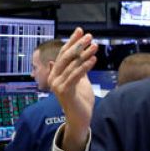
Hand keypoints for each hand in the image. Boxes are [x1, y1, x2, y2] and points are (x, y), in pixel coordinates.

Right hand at [50, 28, 97, 150]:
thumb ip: (77, 68)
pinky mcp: (64, 91)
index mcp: (56, 73)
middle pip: (66, 57)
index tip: (80, 31)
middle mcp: (54, 78)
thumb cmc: (80, 100)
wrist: (80, 119)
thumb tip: (76, 57)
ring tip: (95, 46)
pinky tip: (93, 59)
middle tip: (89, 36)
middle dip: (78, 45)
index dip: (72, 41)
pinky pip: (75, 76)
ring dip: (85, 54)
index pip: (63, 53)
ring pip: (72, 65)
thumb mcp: (80, 80)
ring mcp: (57, 85)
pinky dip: (85, 66)